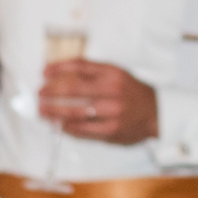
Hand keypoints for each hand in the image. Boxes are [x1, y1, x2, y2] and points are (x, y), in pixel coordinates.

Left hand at [41, 60, 159, 144]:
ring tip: (43, 112)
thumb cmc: (132, 92)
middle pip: (74, 89)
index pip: (80, 66)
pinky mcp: (111, 131)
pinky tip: (60, 125)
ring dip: (55, 112)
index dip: (59, 68)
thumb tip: (62, 71)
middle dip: (52, 91)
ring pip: (76, 113)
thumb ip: (93, 71)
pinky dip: (69, 128)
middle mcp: (113, 92)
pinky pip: (84, 130)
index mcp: (113, 74)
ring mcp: (112, 113)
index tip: (44, 72)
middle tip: (40, 94)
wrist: (157, 113)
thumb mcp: (117, 74)